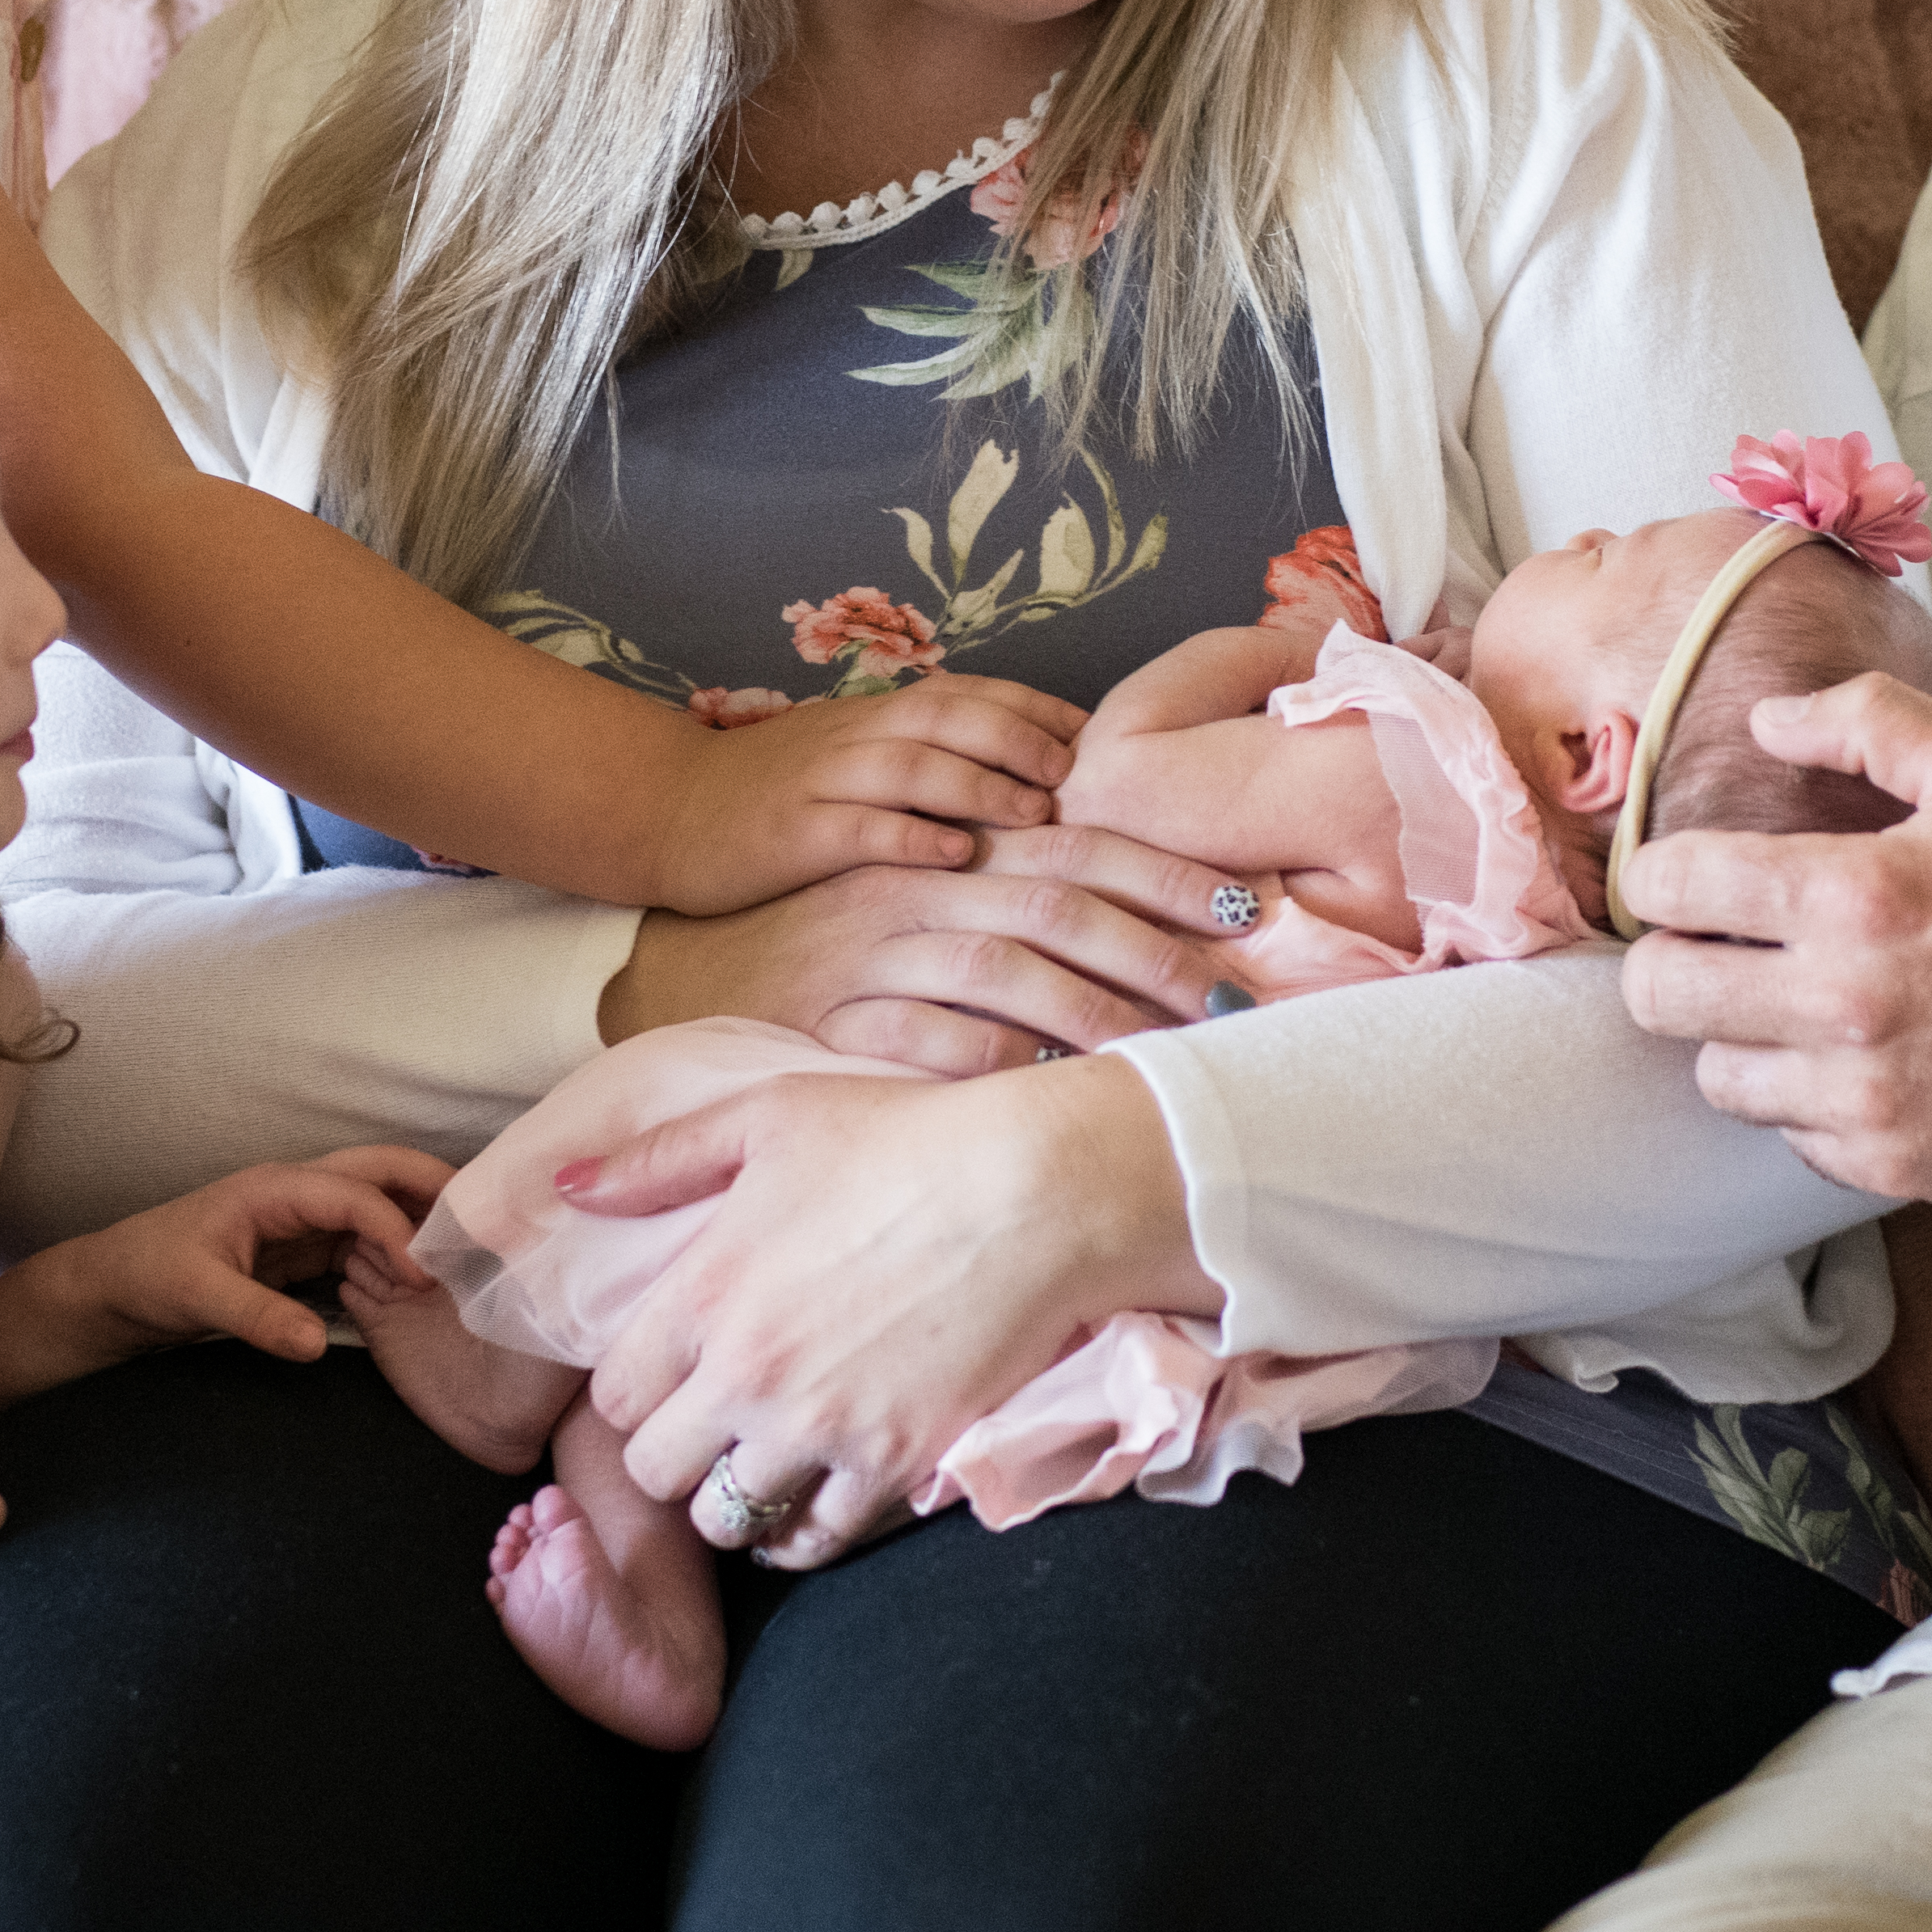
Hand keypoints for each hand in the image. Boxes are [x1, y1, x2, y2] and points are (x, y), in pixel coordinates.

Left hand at [0, 1147, 446, 1402]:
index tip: (424, 1274)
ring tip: (466, 1250)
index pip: (354, 1194)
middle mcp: (294, 1194)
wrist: (108, 1291)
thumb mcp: (194, 1296)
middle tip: (483, 1218)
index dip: (395, 1229)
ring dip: (419, 1218)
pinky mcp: (300, 1250)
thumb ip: (257, 1317)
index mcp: (273, 1189)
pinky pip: (361, 1240)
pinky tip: (421, 1280)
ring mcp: (300, 1220)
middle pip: (379, 1169)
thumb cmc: (143, 1277)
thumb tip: (318, 1345)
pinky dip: (396, 1251)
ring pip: (377, 1201)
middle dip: (431, 1184)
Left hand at [553, 1054, 1187, 1568]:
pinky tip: (816, 1499)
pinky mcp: (892, 1462)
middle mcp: (745, 1376)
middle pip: (654, 1473)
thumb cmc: (902, 1139)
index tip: (672, 1379)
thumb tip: (566, 1187)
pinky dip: (809, 1529)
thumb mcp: (765, 1118)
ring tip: (762, 1467)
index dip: (637, 1394)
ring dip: (736, 1500)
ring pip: (728, 1520)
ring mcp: (819, 1428)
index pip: (614, 1399)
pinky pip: (819, 1537)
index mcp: (701, 1296)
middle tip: (711, 1430)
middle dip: (674, 1455)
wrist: (1036, 1191)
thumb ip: (657, 1161)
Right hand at [603, 820, 1246, 1070]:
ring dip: (1089, 1009)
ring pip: (998, 967)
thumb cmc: (831, 939)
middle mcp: (919, 888)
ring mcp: (873, 953)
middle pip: (1053, 900)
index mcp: (950, 850)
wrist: (683, 972)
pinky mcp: (831, 1021)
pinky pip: (923, 1041)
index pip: (1076, 842)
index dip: (1164, 870)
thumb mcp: (923, 893)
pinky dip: (990, 1062)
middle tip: (1228, 998)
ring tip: (1163, 1053)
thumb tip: (1146, 917)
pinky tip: (1050, 1089)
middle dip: (1151, 946)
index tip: (1248, 904)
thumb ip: (1015, 890)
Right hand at [647, 674, 1083, 910]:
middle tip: (1077, 774)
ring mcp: (821, 782)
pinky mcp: (792, 833)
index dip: (1033, 708)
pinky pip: (859, 827)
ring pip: (912, 765)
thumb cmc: (772, 796)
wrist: (664, 812)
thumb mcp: (848, 761)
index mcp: (874, 717)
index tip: (1091, 737)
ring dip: (980, 784)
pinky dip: (911, 837)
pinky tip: (955, 855)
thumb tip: (1015, 775)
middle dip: (1020, 737)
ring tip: (1036, 814)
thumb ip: (919, 760)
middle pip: (951, 715)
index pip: (969, 692)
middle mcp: (855, 737)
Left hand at [1613, 679, 1931, 1202]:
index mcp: (1858, 896)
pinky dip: (1808, 1104)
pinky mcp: (1898, 1166)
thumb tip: (1767, 722)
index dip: (1658, 875)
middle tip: (1711, 947)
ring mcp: (1869, 1099)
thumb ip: (1868, 724)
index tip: (1680, 879)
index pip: (1674, 888)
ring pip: (1717, 1076)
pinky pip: (1793, 1138)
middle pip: (1661, 997)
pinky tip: (1860, 1064)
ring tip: (1793, 1008)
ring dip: (1739, 1038)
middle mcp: (1848, 1006)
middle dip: (1670, 962)